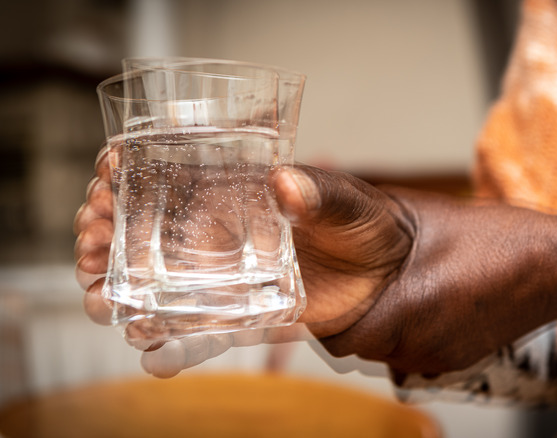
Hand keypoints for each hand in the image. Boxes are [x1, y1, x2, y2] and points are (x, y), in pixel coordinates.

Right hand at [74, 146, 413, 375]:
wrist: (393, 277)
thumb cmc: (371, 227)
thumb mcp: (350, 204)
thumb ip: (319, 194)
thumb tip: (285, 185)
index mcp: (238, 189)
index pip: (168, 172)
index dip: (128, 170)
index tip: (105, 175)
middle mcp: (222, 229)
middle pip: (144, 226)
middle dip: (105, 229)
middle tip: (89, 238)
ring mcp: (228, 273)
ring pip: (157, 278)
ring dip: (117, 284)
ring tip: (98, 293)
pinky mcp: (243, 311)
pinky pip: (195, 326)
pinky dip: (165, 339)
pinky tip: (143, 345)